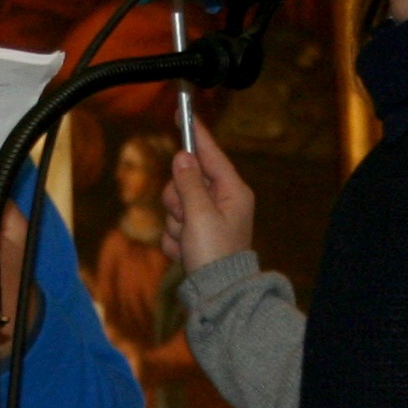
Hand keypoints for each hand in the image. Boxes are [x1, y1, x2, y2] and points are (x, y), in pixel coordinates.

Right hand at [165, 121, 257, 268]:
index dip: (196, 134)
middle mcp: (223, 202)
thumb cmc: (215, 254)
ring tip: (189, 241)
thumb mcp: (200, 214)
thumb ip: (189, 182)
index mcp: (233, 192)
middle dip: (177, 199)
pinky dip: (176, 240)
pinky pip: (175, 227)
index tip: (183, 112)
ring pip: (176, 205)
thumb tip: (183, 156)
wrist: (218, 295)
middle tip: (185, 216)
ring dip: (176, 224)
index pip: (210, 154)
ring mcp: (209, 220)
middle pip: (186, 180)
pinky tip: (186, 253)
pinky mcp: (197, 237)